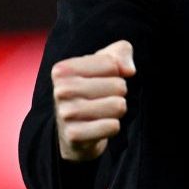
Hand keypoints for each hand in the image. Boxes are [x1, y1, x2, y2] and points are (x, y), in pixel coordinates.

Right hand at [52, 40, 136, 161]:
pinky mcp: (74, 135)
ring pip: (118, 106)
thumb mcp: (104, 63)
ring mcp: (65, 114)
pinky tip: (99, 127)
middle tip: (103, 99)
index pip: (112, 64)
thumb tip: (128, 70)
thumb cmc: (91, 90)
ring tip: (102, 112)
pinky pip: (113, 126)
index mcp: (63, 69)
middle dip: (118, 93)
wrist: (73, 133)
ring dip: (117, 110)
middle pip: (119, 85)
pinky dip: (113, 127)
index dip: (116, 73)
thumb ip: (121, 52)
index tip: (101, 80)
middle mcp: (60, 90)